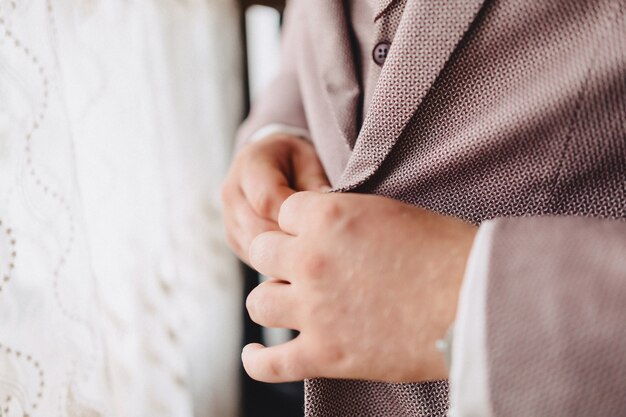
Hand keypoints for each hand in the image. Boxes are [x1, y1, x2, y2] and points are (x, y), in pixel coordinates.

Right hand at [221, 135, 329, 262]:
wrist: (270, 165)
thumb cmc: (296, 162)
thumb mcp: (310, 162)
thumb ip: (316, 185)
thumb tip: (331, 211)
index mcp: (250, 165)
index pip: (266, 200)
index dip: (294, 218)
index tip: (321, 226)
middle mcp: (232, 193)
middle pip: (259, 229)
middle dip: (292, 241)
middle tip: (323, 248)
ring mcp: (230, 219)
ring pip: (254, 249)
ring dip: (284, 257)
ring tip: (313, 257)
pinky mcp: (234, 240)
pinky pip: (254, 259)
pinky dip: (277, 264)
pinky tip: (299, 262)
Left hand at [243, 191, 476, 382]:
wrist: (476, 301)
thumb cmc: (448, 252)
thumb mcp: (392, 214)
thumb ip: (349, 220)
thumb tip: (332, 232)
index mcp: (329, 216)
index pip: (284, 210)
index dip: (297, 223)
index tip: (310, 234)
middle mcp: (311, 258)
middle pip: (262, 251)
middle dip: (278, 257)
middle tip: (298, 268)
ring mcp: (314, 308)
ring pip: (258, 302)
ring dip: (271, 301)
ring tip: (287, 304)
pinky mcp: (324, 354)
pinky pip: (269, 363)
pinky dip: (258, 361)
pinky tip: (258, 355)